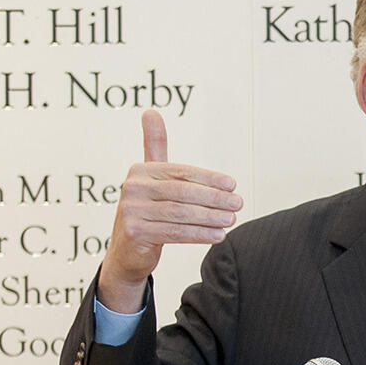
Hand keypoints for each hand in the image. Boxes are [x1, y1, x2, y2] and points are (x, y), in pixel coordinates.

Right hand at [97, 110, 241, 312]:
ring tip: (231, 220)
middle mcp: (132, 188)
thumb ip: (155, 147)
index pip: (182, 172)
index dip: (210, 178)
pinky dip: (199, 234)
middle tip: (238, 204)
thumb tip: (150, 111)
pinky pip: (174, 232)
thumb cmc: (146, 212)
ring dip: (211, 217)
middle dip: (214, 198)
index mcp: (140, 171)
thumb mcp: (150, 179)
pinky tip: (217, 235)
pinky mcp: (134, 232)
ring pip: (181, 213)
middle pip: (183, 192)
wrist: (127, 253)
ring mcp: (131, 211)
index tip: (232, 185)